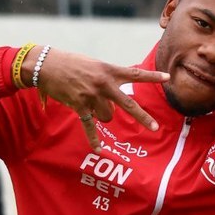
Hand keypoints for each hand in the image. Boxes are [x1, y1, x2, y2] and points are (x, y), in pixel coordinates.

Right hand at [23, 46, 169, 150]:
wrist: (47, 65)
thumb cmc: (72, 63)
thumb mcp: (95, 65)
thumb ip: (109, 77)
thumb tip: (118, 96)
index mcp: (108, 70)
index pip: (135, 74)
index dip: (152, 76)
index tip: (168, 78)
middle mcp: (103, 84)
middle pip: (128, 104)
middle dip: (142, 117)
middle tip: (156, 128)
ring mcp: (92, 95)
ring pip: (107, 116)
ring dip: (102, 115)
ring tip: (90, 102)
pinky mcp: (79, 106)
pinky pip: (90, 126)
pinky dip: (94, 139)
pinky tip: (100, 150)